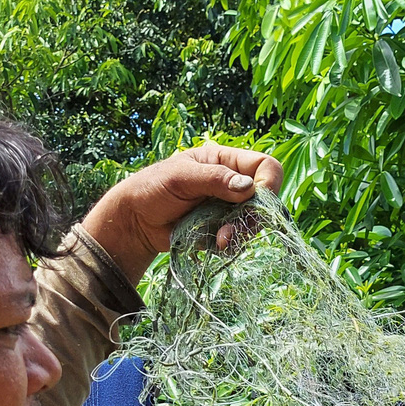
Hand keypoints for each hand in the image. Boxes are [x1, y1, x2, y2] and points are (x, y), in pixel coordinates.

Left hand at [78, 142, 284, 282]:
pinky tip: (215, 245)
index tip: (256, 200)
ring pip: (255, 221)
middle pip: (265, 198)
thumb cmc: (152, 189)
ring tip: (219, 240)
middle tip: (231, 229)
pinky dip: (231, 244)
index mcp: (225, 161)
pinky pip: (240, 238)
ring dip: (240, 233)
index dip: (268, 183)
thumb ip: (214, 179)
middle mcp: (232, 182)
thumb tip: (248, 188)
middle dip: (252, 216)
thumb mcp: (181, 177)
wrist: (136, 222)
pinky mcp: (223, 228)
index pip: (265, 166)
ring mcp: (229, 207)